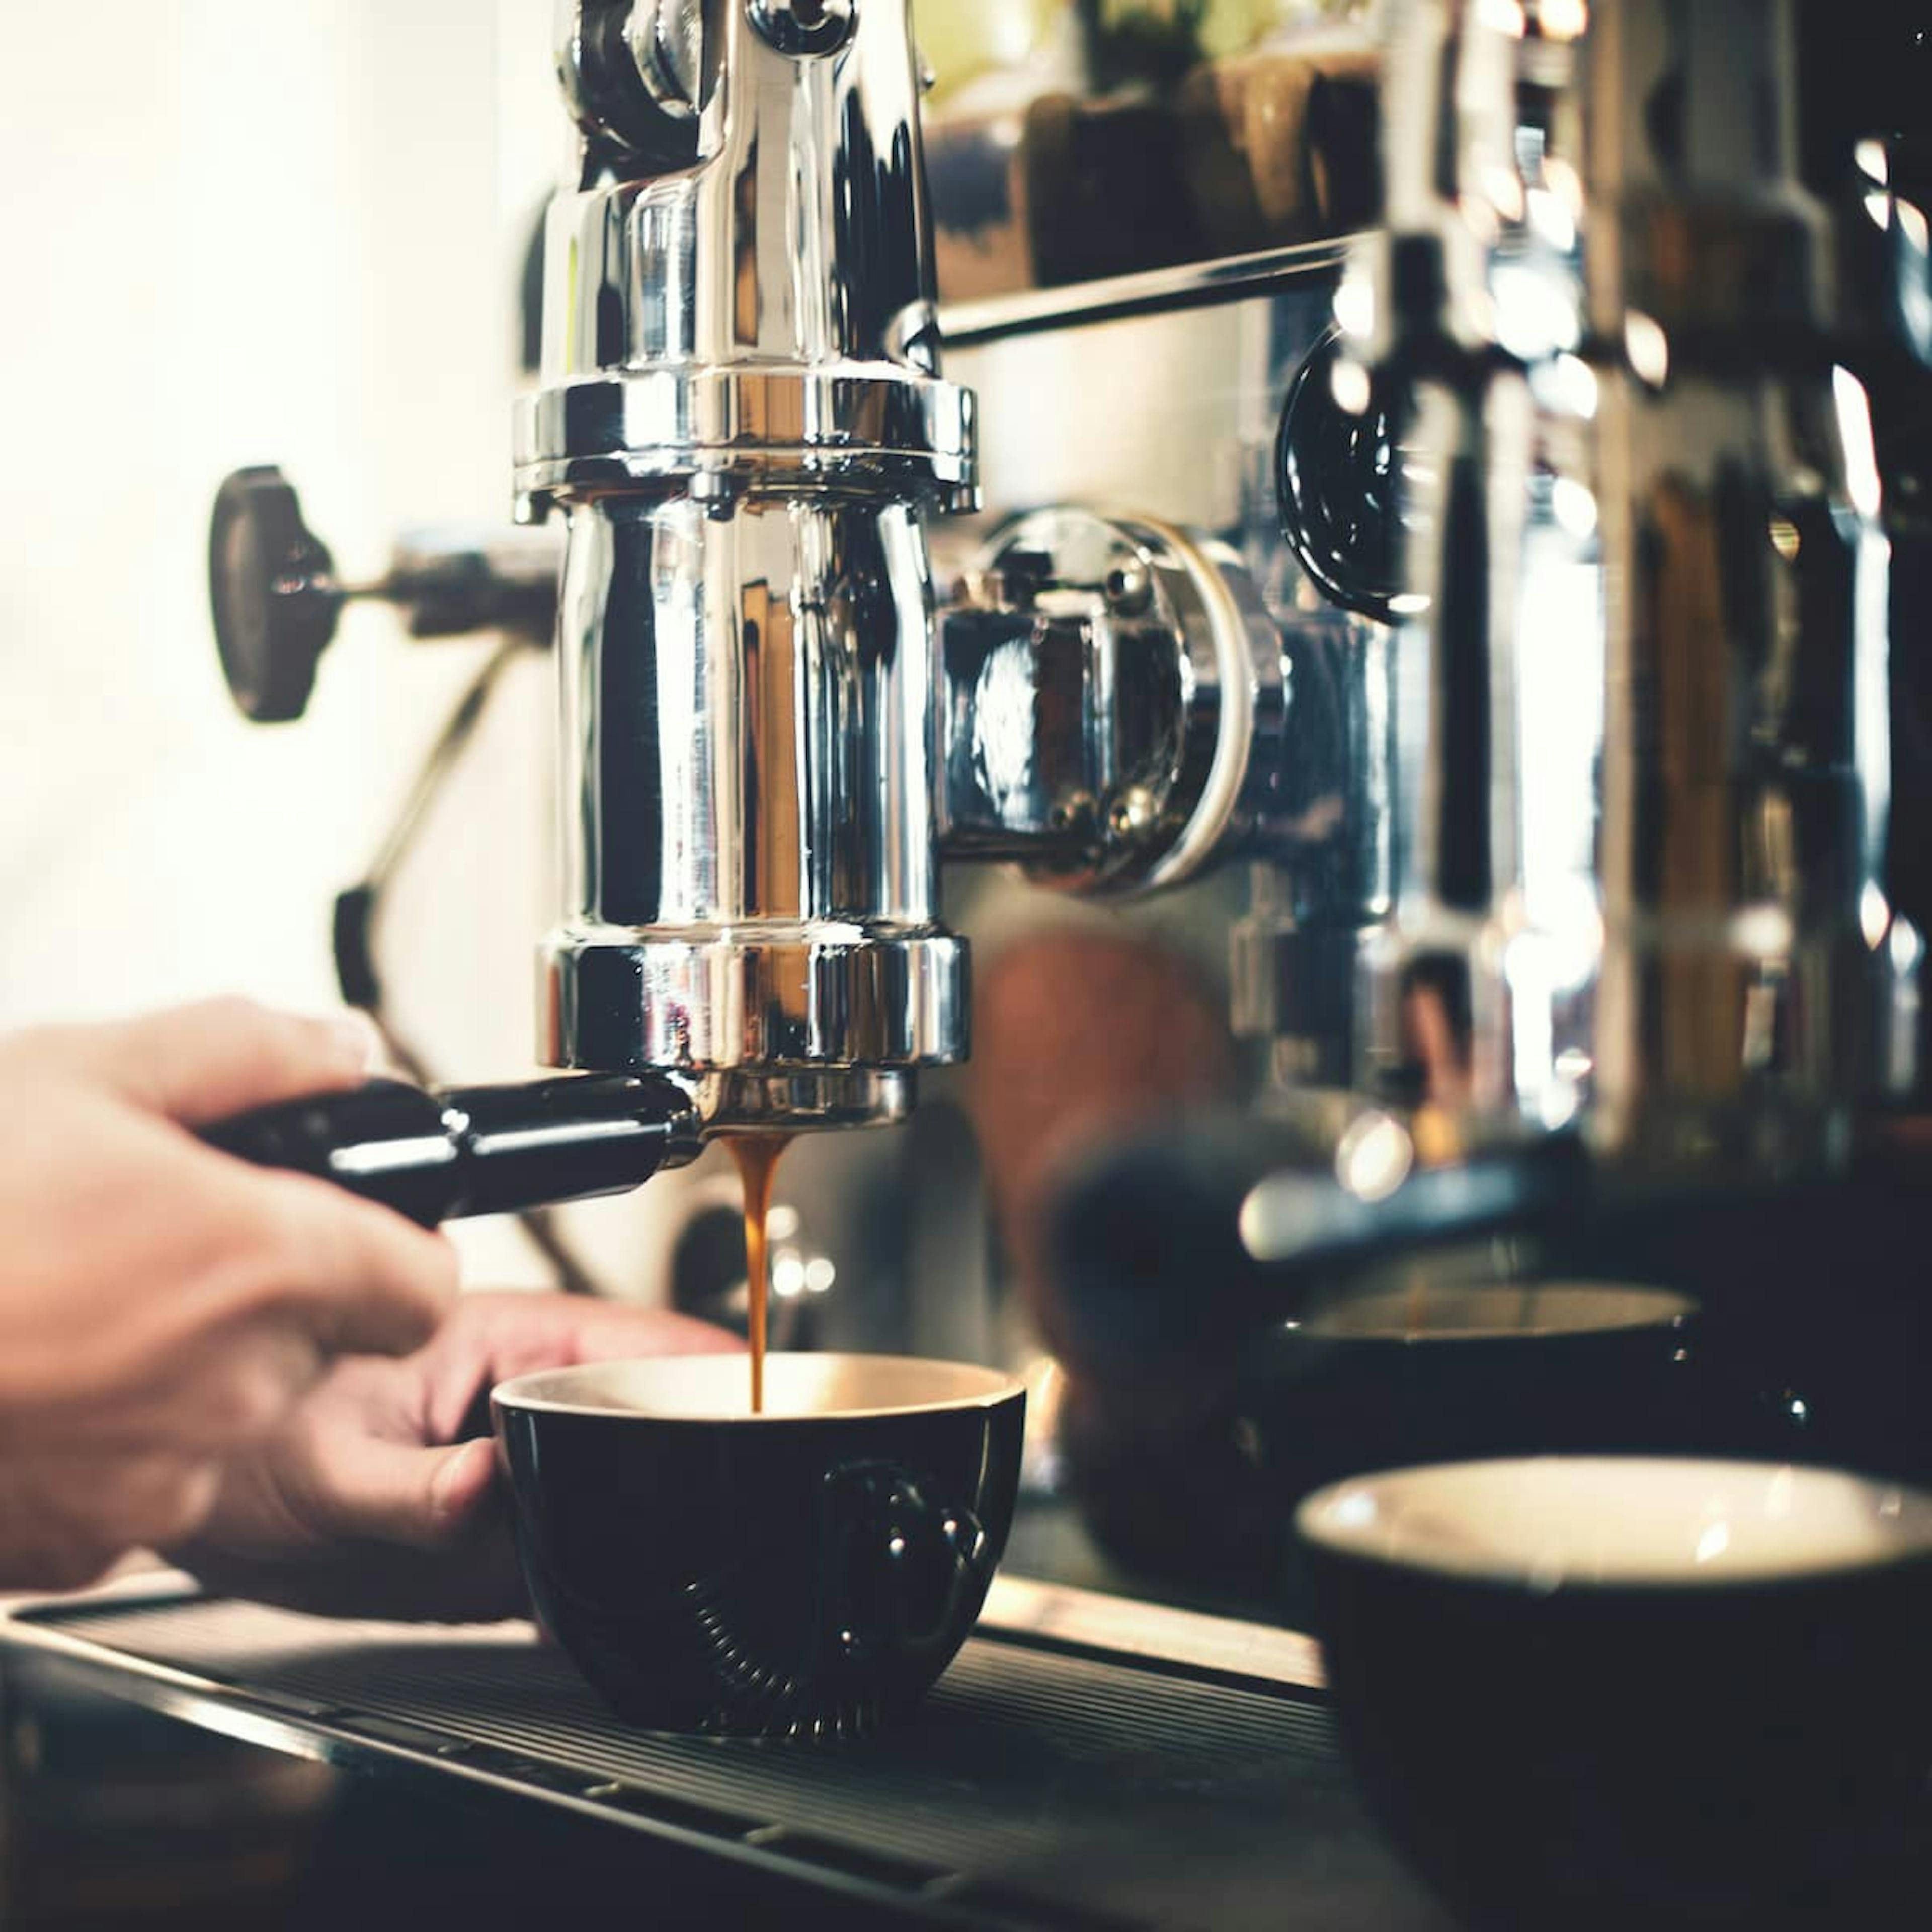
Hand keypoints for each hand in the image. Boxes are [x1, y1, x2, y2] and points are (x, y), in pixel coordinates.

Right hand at [0, 999, 455, 1590]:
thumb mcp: (82, 1073)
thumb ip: (243, 1052)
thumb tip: (340, 1050)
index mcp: (259, 1263)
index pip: (421, 1286)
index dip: (393, 1252)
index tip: (352, 1234)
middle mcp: (231, 1384)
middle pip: (322, 1347)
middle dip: (269, 1301)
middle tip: (160, 1253)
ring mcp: (158, 1480)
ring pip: (227, 1420)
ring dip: (180, 1373)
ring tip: (71, 1311)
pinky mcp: (84, 1545)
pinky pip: (138, 1487)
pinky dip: (104, 1443)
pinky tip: (32, 1383)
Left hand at [166, 1290, 738, 1620]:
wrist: (214, 1508)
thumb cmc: (254, 1449)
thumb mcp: (324, 1474)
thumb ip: (410, 1491)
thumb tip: (486, 1488)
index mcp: (512, 1342)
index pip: (655, 1343)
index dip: (724, 1378)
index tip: (765, 1421)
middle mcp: (538, 1395)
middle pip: (667, 1415)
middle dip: (702, 1460)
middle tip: (728, 1520)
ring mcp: (537, 1460)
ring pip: (640, 1482)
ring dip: (663, 1522)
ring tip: (678, 1566)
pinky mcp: (523, 1525)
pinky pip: (597, 1542)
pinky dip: (618, 1576)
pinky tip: (619, 1609)